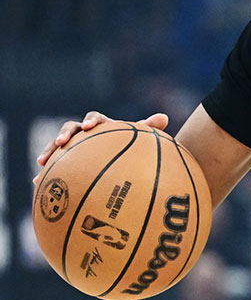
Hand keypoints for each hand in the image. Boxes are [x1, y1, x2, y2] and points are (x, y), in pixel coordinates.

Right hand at [34, 111, 168, 180]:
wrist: (120, 157)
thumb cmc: (131, 146)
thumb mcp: (139, 138)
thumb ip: (148, 128)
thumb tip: (165, 117)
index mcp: (101, 125)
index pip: (94, 118)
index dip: (90, 120)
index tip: (89, 127)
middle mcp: (84, 133)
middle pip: (70, 128)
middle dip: (64, 134)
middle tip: (62, 142)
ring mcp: (73, 147)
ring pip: (57, 146)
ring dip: (49, 151)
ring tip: (41, 162)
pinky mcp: (66, 161)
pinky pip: (53, 165)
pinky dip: (45, 172)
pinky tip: (36, 183)